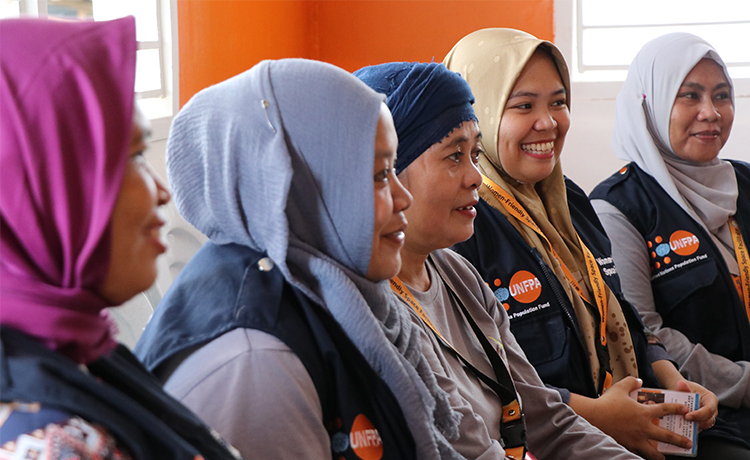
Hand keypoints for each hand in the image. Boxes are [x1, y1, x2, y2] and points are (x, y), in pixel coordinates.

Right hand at [571, 377, 692, 459]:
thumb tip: (639, 381)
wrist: (593, 416)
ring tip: (665, 456)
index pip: (665, 410)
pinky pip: (638, 452)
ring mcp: (636, 439)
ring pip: (653, 452)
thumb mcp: (619, 387)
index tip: (685, 410)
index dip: (677, 409)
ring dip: (661, 455)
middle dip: (679, 440)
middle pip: (667, 436)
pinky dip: (643, 454)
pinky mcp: (627, 445)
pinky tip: (644, 454)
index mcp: (644, 412)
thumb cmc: (606, 402)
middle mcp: (643, 428)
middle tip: (689, 443)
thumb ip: (631, 382)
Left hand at [674, 380, 718, 431]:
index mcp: (711, 399)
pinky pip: (697, 429)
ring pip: (703, 426)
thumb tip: (681, 384)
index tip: (687, 416)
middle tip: (683, 422)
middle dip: (696, 423)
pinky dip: (690, 429)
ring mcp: (708, 418)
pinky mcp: (701, 424)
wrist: (681, 393)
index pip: (709, 409)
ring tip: (681, 426)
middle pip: (708, 420)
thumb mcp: (684, 387)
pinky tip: (680, 429)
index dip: (699, 414)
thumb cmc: (685, 389)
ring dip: (693, 427)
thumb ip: (683, 387)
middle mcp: (712, 410)